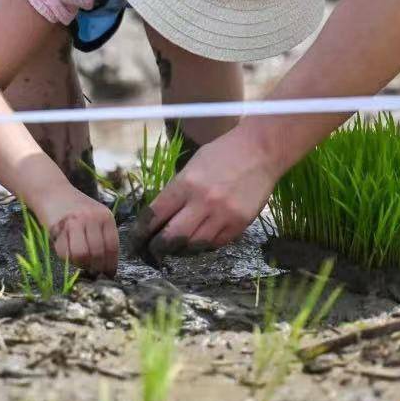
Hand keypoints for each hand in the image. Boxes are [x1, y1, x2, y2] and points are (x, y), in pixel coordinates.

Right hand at [41, 187, 118, 274]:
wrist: (53, 192)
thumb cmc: (76, 208)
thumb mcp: (95, 216)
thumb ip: (102, 235)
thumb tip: (107, 266)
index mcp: (106, 216)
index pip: (113, 246)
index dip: (111, 263)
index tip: (108, 273)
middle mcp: (93, 218)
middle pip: (98, 253)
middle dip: (96, 267)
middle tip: (92, 271)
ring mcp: (76, 222)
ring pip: (83, 255)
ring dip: (81, 264)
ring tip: (79, 261)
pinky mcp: (59, 227)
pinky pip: (65, 252)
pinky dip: (66, 258)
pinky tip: (67, 252)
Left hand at [130, 125, 279, 262]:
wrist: (261, 150)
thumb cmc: (224, 153)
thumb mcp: (193, 165)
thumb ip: (178, 190)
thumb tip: (161, 216)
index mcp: (187, 183)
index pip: (155, 215)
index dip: (142, 231)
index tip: (138, 238)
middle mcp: (203, 201)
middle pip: (171, 237)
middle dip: (158, 247)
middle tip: (154, 250)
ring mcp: (223, 214)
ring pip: (194, 245)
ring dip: (182, 249)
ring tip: (176, 248)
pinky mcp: (239, 223)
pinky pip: (216, 243)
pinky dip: (205, 244)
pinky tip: (200, 240)